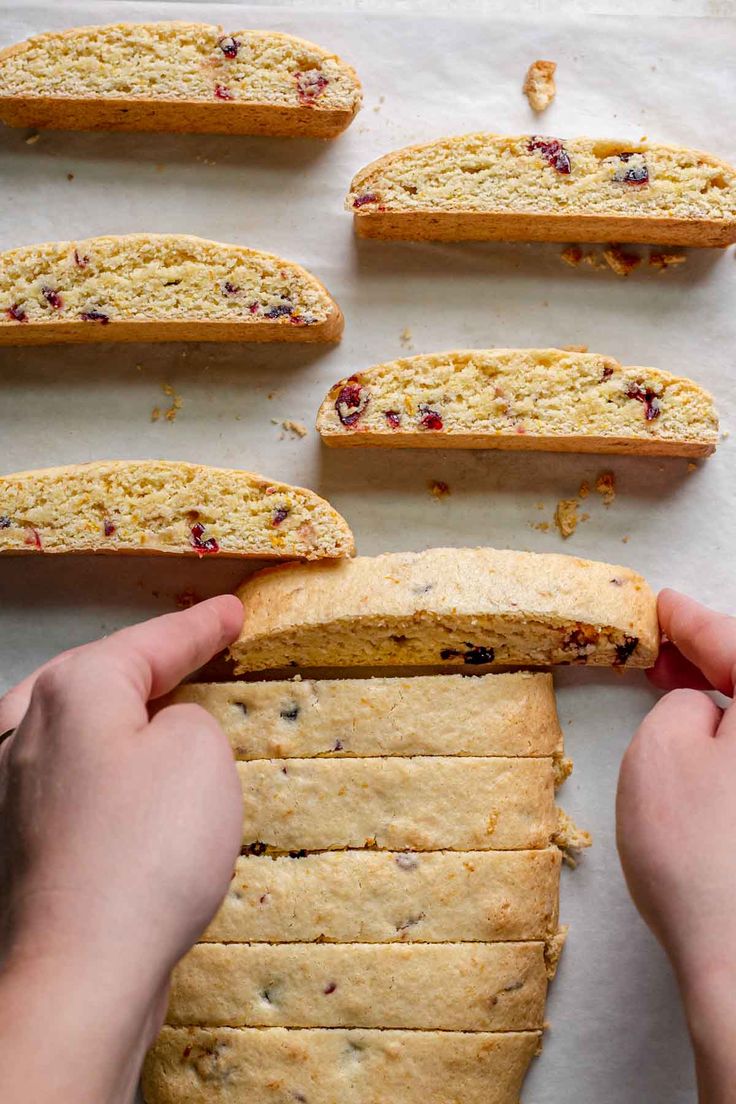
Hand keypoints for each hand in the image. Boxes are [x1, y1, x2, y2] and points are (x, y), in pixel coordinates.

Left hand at [0, 596, 243, 1103]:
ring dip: (121, 714)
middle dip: (147, 661)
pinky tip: (126, 786)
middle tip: (194, 648)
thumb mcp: (200, 751)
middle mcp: (26, 726)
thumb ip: (189, 716)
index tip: (231, 611)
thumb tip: (164, 731)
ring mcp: (12, 786)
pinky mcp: (17, 839)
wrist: (81, 971)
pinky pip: (71, 776)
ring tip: (160, 706)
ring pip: (75, 725)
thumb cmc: (147, 849)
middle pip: (97, 674)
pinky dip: (105, 766)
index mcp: (72, 688)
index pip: (151, 642)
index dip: (200, 626)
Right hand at [617, 589, 735, 1103]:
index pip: (735, 640)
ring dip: (725, 700)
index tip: (664, 606)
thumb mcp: (662, 747)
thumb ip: (679, 703)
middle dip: (713, 656)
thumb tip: (700, 708)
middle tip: (667, 652)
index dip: (691, 621)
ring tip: (680, 699)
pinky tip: (710, 748)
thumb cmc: (706, 858)